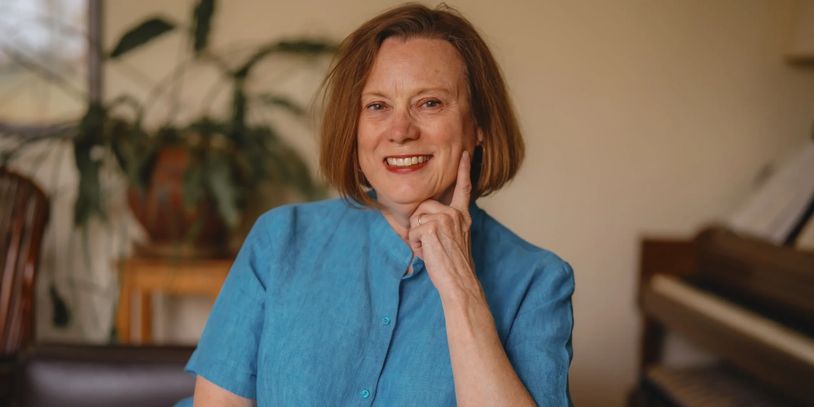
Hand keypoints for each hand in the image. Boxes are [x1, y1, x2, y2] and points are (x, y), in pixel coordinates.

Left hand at [408, 151, 481, 300]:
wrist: (459, 282)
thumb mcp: (454, 240)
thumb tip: (423, 220)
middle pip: (423, 206)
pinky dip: (416, 246)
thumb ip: (444, 225)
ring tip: (431, 251)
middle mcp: (455, 215)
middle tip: (432, 245)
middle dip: (420, 225)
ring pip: (416, 219)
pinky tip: (429, 254)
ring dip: (417, 238)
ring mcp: (445, 219)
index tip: (465, 154)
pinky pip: (412, 232)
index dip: (464, 171)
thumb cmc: (454, 266)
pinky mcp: (433, 227)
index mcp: (462, 217)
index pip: (463, 189)